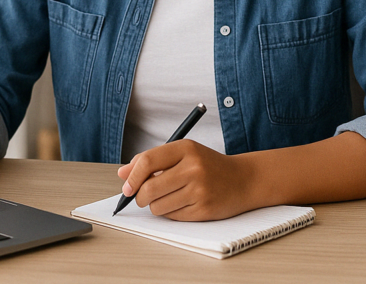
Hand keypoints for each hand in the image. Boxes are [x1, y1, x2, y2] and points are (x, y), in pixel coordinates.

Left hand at [116, 140, 254, 220]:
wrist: (243, 180)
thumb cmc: (208, 165)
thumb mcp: (183, 154)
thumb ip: (151, 161)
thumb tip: (122, 173)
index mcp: (186, 148)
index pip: (148, 161)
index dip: (132, 176)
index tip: (127, 186)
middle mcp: (193, 168)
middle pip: (149, 188)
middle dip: (139, 196)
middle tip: (142, 196)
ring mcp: (200, 190)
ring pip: (158, 206)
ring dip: (155, 206)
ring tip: (167, 198)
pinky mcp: (204, 209)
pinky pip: (172, 216)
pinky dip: (170, 213)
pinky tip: (181, 204)